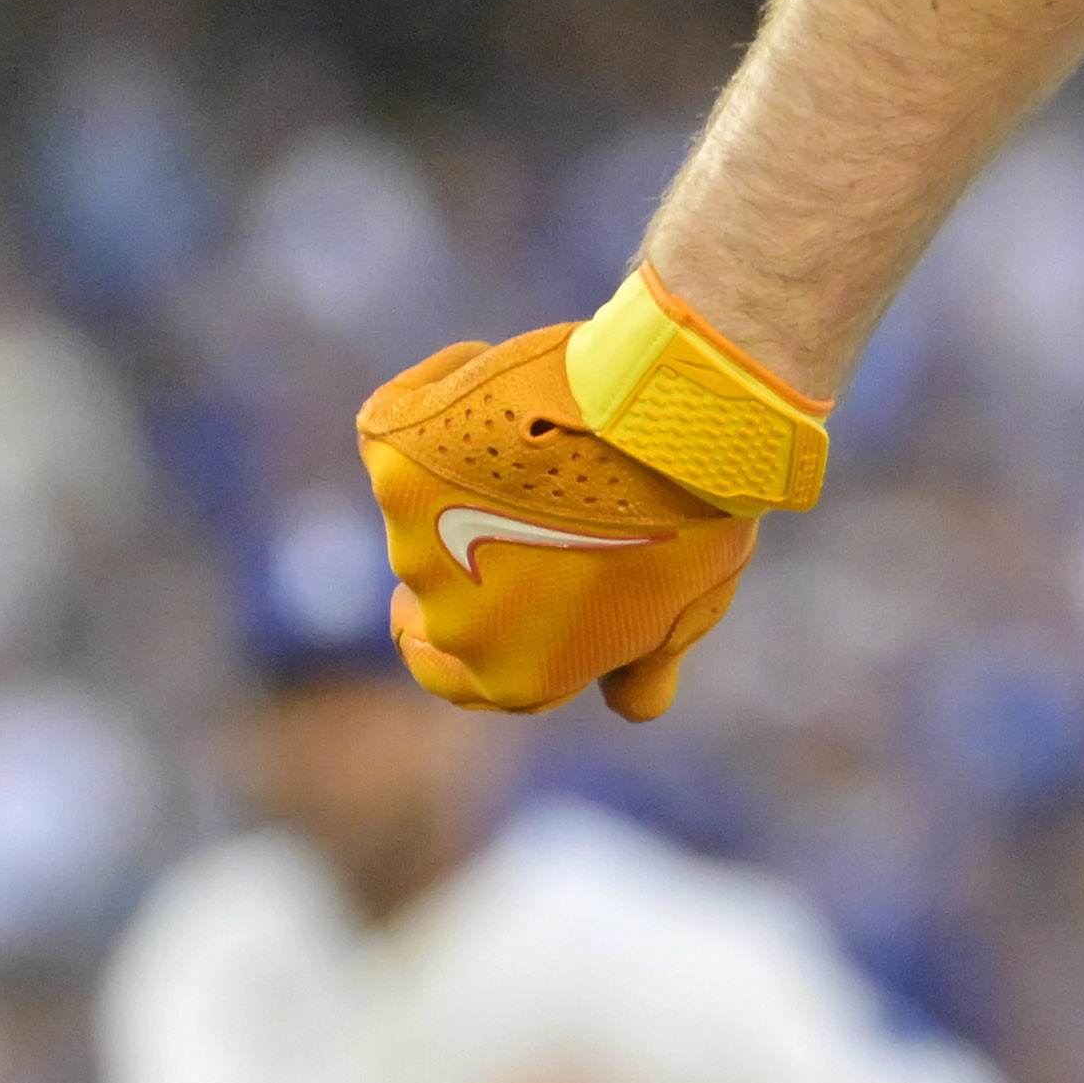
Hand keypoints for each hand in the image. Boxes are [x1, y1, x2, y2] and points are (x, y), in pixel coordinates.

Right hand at [360, 328, 758, 719]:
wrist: (668, 422)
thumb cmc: (690, 522)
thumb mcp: (683, 613)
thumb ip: (640, 666)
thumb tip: (629, 705)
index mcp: (515, 676)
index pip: (460, 682)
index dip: (472, 649)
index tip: (487, 606)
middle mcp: (452, 622)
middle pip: (439, 599)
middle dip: (472, 562)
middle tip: (524, 510)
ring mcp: (411, 535)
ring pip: (422, 511)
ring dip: (466, 482)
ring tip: (543, 436)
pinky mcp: (394, 451)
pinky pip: (397, 427)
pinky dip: (436, 400)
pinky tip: (500, 377)